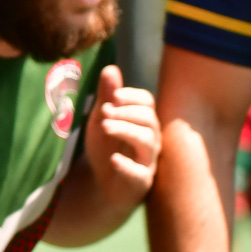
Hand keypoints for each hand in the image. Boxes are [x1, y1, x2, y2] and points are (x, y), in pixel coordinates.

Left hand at [85, 65, 159, 202]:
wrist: (101, 183)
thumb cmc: (106, 147)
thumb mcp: (100, 119)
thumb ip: (106, 97)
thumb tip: (110, 68)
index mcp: (142, 121)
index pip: (147, 102)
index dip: (132, 97)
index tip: (114, 96)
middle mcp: (150, 138)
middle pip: (149, 119)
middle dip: (127, 112)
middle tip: (104, 111)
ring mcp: (147, 160)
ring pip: (147, 141)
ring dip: (125, 131)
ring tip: (105, 126)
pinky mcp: (140, 181)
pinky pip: (140, 173)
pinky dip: (127, 166)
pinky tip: (113, 160)